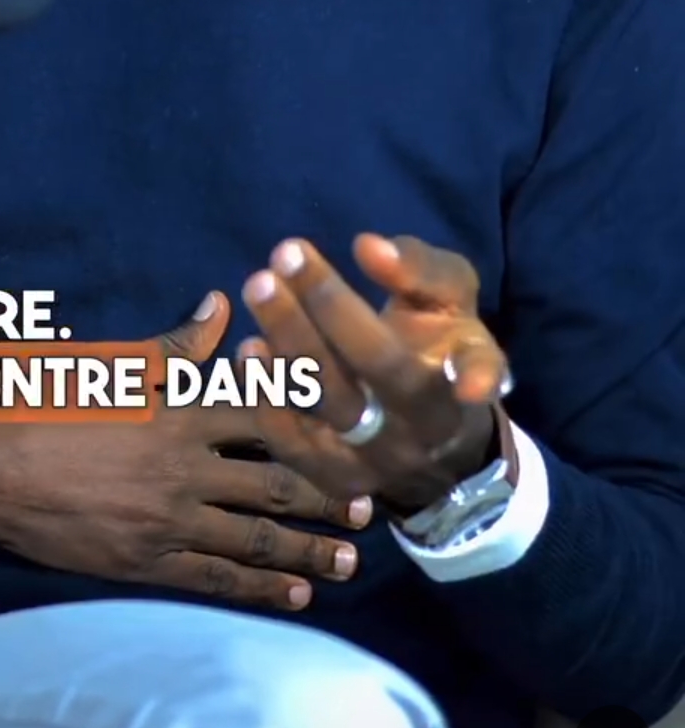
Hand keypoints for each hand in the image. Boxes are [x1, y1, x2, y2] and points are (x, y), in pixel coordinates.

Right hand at [0, 291, 370, 612]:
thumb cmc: (41, 403)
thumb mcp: (110, 364)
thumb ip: (175, 346)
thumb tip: (221, 308)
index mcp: (178, 411)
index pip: (268, 416)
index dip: (318, 427)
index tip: (357, 433)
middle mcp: (182, 468)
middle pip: (277, 483)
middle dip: (328, 495)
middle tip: (370, 504)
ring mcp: (165, 520)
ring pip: (255, 537)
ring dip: (309, 548)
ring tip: (350, 559)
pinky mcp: (143, 561)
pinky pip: (215, 579)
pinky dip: (260, 588)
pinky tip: (295, 594)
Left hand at [239, 233, 512, 519]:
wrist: (434, 444)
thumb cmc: (441, 350)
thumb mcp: (452, 303)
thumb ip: (422, 270)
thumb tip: (368, 247)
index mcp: (468, 374)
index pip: (474, 367)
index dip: (478, 376)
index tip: (471, 381)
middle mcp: (428, 425)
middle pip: (379, 368)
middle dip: (330, 307)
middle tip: (285, 254)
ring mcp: (383, 458)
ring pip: (332, 404)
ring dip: (290, 343)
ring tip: (260, 288)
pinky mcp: (340, 479)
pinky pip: (297, 446)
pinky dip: (269, 399)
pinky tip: (250, 350)